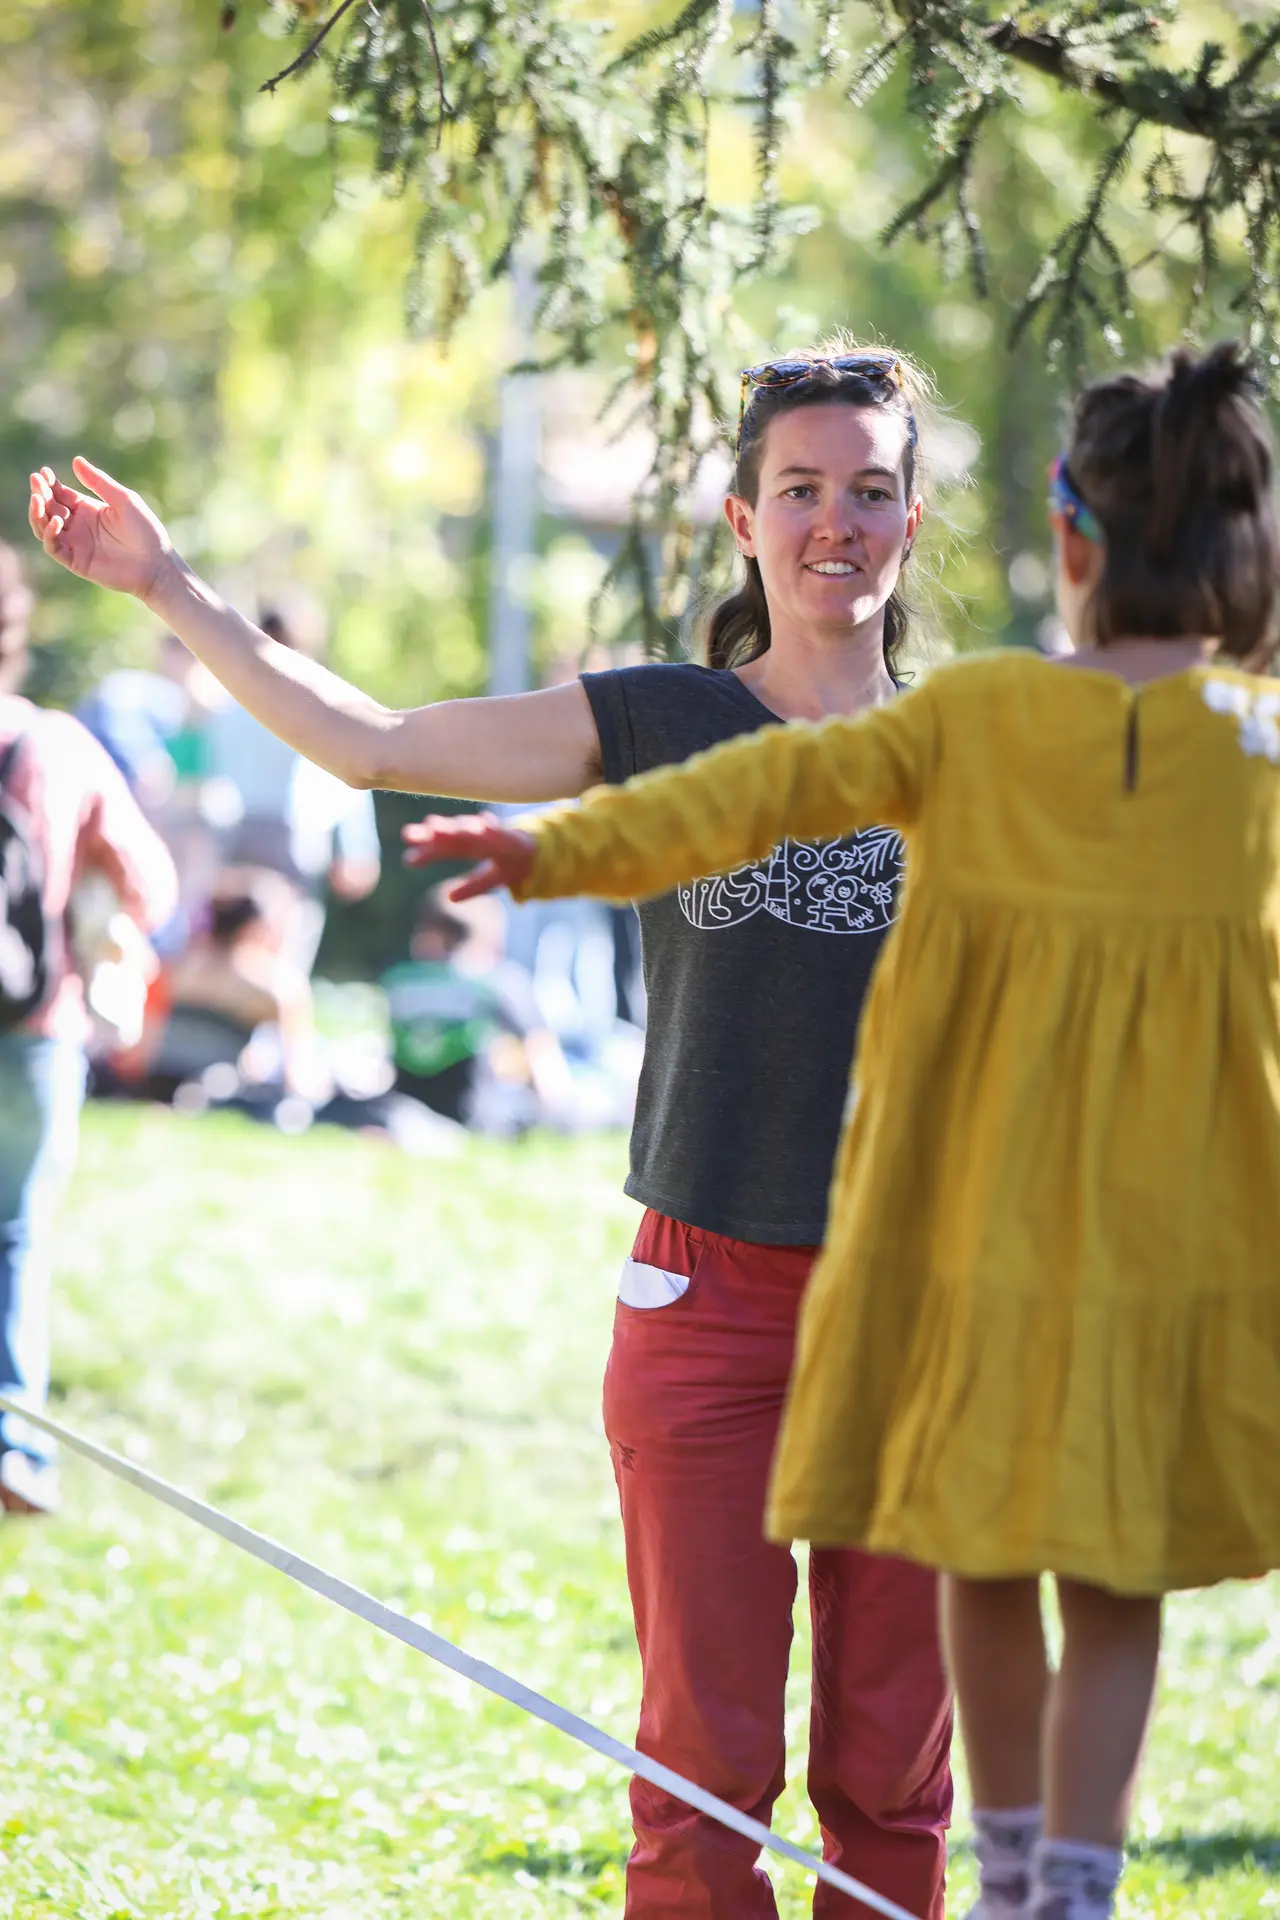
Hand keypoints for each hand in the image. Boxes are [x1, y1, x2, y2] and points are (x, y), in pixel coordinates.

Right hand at [28, 458, 174, 600]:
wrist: (156, 564)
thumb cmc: (145, 531)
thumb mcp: (123, 500)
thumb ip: (99, 482)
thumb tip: (76, 460)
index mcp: (87, 508)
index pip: (60, 494)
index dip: (49, 484)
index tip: (43, 473)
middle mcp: (78, 525)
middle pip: (48, 508)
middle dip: (40, 494)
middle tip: (37, 483)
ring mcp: (75, 543)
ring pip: (44, 527)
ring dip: (37, 513)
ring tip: (38, 499)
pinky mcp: (75, 561)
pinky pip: (53, 547)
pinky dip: (50, 534)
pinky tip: (57, 521)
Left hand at [401, 813, 536, 900]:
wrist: (543, 852)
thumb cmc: (512, 864)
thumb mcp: (491, 881)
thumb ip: (470, 887)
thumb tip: (448, 898)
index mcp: (471, 847)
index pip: (446, 849)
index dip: (427, 853)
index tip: (408, 860)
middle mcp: (480, 838)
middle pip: (452, 836)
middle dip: (431, 835)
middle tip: (408, 835)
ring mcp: (495, 836)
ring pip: (472, 832)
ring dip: (454, 828)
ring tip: (434, 826)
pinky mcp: (514, 838)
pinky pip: (502, 832)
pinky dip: (492, 827)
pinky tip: (483, 823)